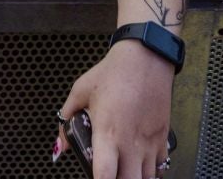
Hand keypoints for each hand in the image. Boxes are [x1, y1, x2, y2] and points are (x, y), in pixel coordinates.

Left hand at [58, 39, 173, 178]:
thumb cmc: (113, 72)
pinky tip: (139, 166)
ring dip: (134, 178)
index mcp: (107, 132)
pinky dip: (150, 172)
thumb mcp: (81, 90)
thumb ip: (66, 119)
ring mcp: (149, 142)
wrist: (146, 56)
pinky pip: (160, 167)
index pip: (104, 174)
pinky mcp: (162, 137)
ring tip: (123, 171)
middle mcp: (130, 142)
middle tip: (108, 174)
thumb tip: (60, 145)